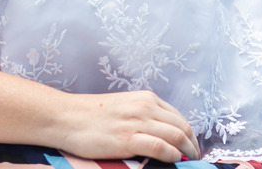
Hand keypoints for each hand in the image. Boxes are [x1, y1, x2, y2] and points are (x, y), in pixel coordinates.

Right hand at [59, 90, 199, 162]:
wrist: (67, 117)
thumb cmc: (91, 115)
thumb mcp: (124, 107)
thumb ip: (143, 116)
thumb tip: (161, 133)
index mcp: (146, 99)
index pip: (179, 117)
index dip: (190, 134)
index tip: (192, 146)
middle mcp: (146, 107)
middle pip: (182, 127)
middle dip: (193, 145)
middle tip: (195, 158)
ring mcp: (137, 122)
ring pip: (176, 136)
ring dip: (187, 151)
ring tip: (189, 162)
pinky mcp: (128, 138)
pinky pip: (161, 147)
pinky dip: (172, 155)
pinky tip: (175, 161)